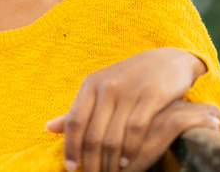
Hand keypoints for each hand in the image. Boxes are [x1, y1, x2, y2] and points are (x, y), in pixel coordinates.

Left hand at [45, 47, 206, 171]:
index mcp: (92, 84)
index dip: (70, 147)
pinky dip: (130, 149)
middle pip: (92, 134)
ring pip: (113, 136)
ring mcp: (130, 90)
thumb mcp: (103, 89)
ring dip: (109, 161)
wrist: (170, 59)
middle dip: (90, 162)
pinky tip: (128, 162)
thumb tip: (48, 127)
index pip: (74, 121)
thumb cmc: (132, 79)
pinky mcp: (152, 94)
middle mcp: (108, 86)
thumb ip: (80, 110)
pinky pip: (136, 129)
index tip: (71, 168)